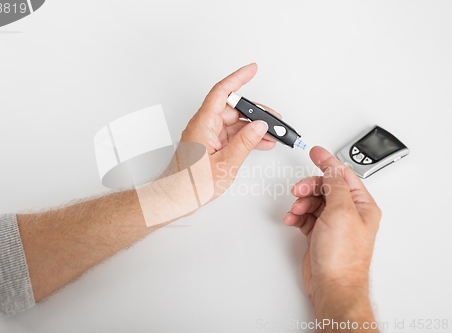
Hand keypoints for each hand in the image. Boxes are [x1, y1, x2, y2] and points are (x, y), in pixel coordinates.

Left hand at [181, 63, 280, 196]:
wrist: (176, 198)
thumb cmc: (191, 184)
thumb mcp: (225, 164)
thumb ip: (245, 142)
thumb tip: (259, 126)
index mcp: (203, 123)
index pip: (222, 92)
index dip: (238, 78)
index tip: (252, 69)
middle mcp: (203, 125)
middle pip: (232, 108)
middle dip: (255, 112)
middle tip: (274, 118)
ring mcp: (206, 135)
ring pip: (233, 122)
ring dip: (253, 127)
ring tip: (273, 134)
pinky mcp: (209, 145)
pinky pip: (230, 134)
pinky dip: (245, 137)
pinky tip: (261, 142)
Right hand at [283, 146, 381, 304]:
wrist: (333, 286)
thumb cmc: (343, 257)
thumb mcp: (341, 212)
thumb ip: (335, 186)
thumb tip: (331, 169)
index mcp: (361, 205)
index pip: (343, 176)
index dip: (328, 162)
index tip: (316, 152)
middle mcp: (349, 213)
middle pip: (325, 187)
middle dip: (309, 186)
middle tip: (299, 189)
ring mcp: (333, 224)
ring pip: (313, 201)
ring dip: (301, 202)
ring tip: (296, 210)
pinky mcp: (320, 234)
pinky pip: (306, 216)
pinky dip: (297, 215)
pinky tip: (293, 219)